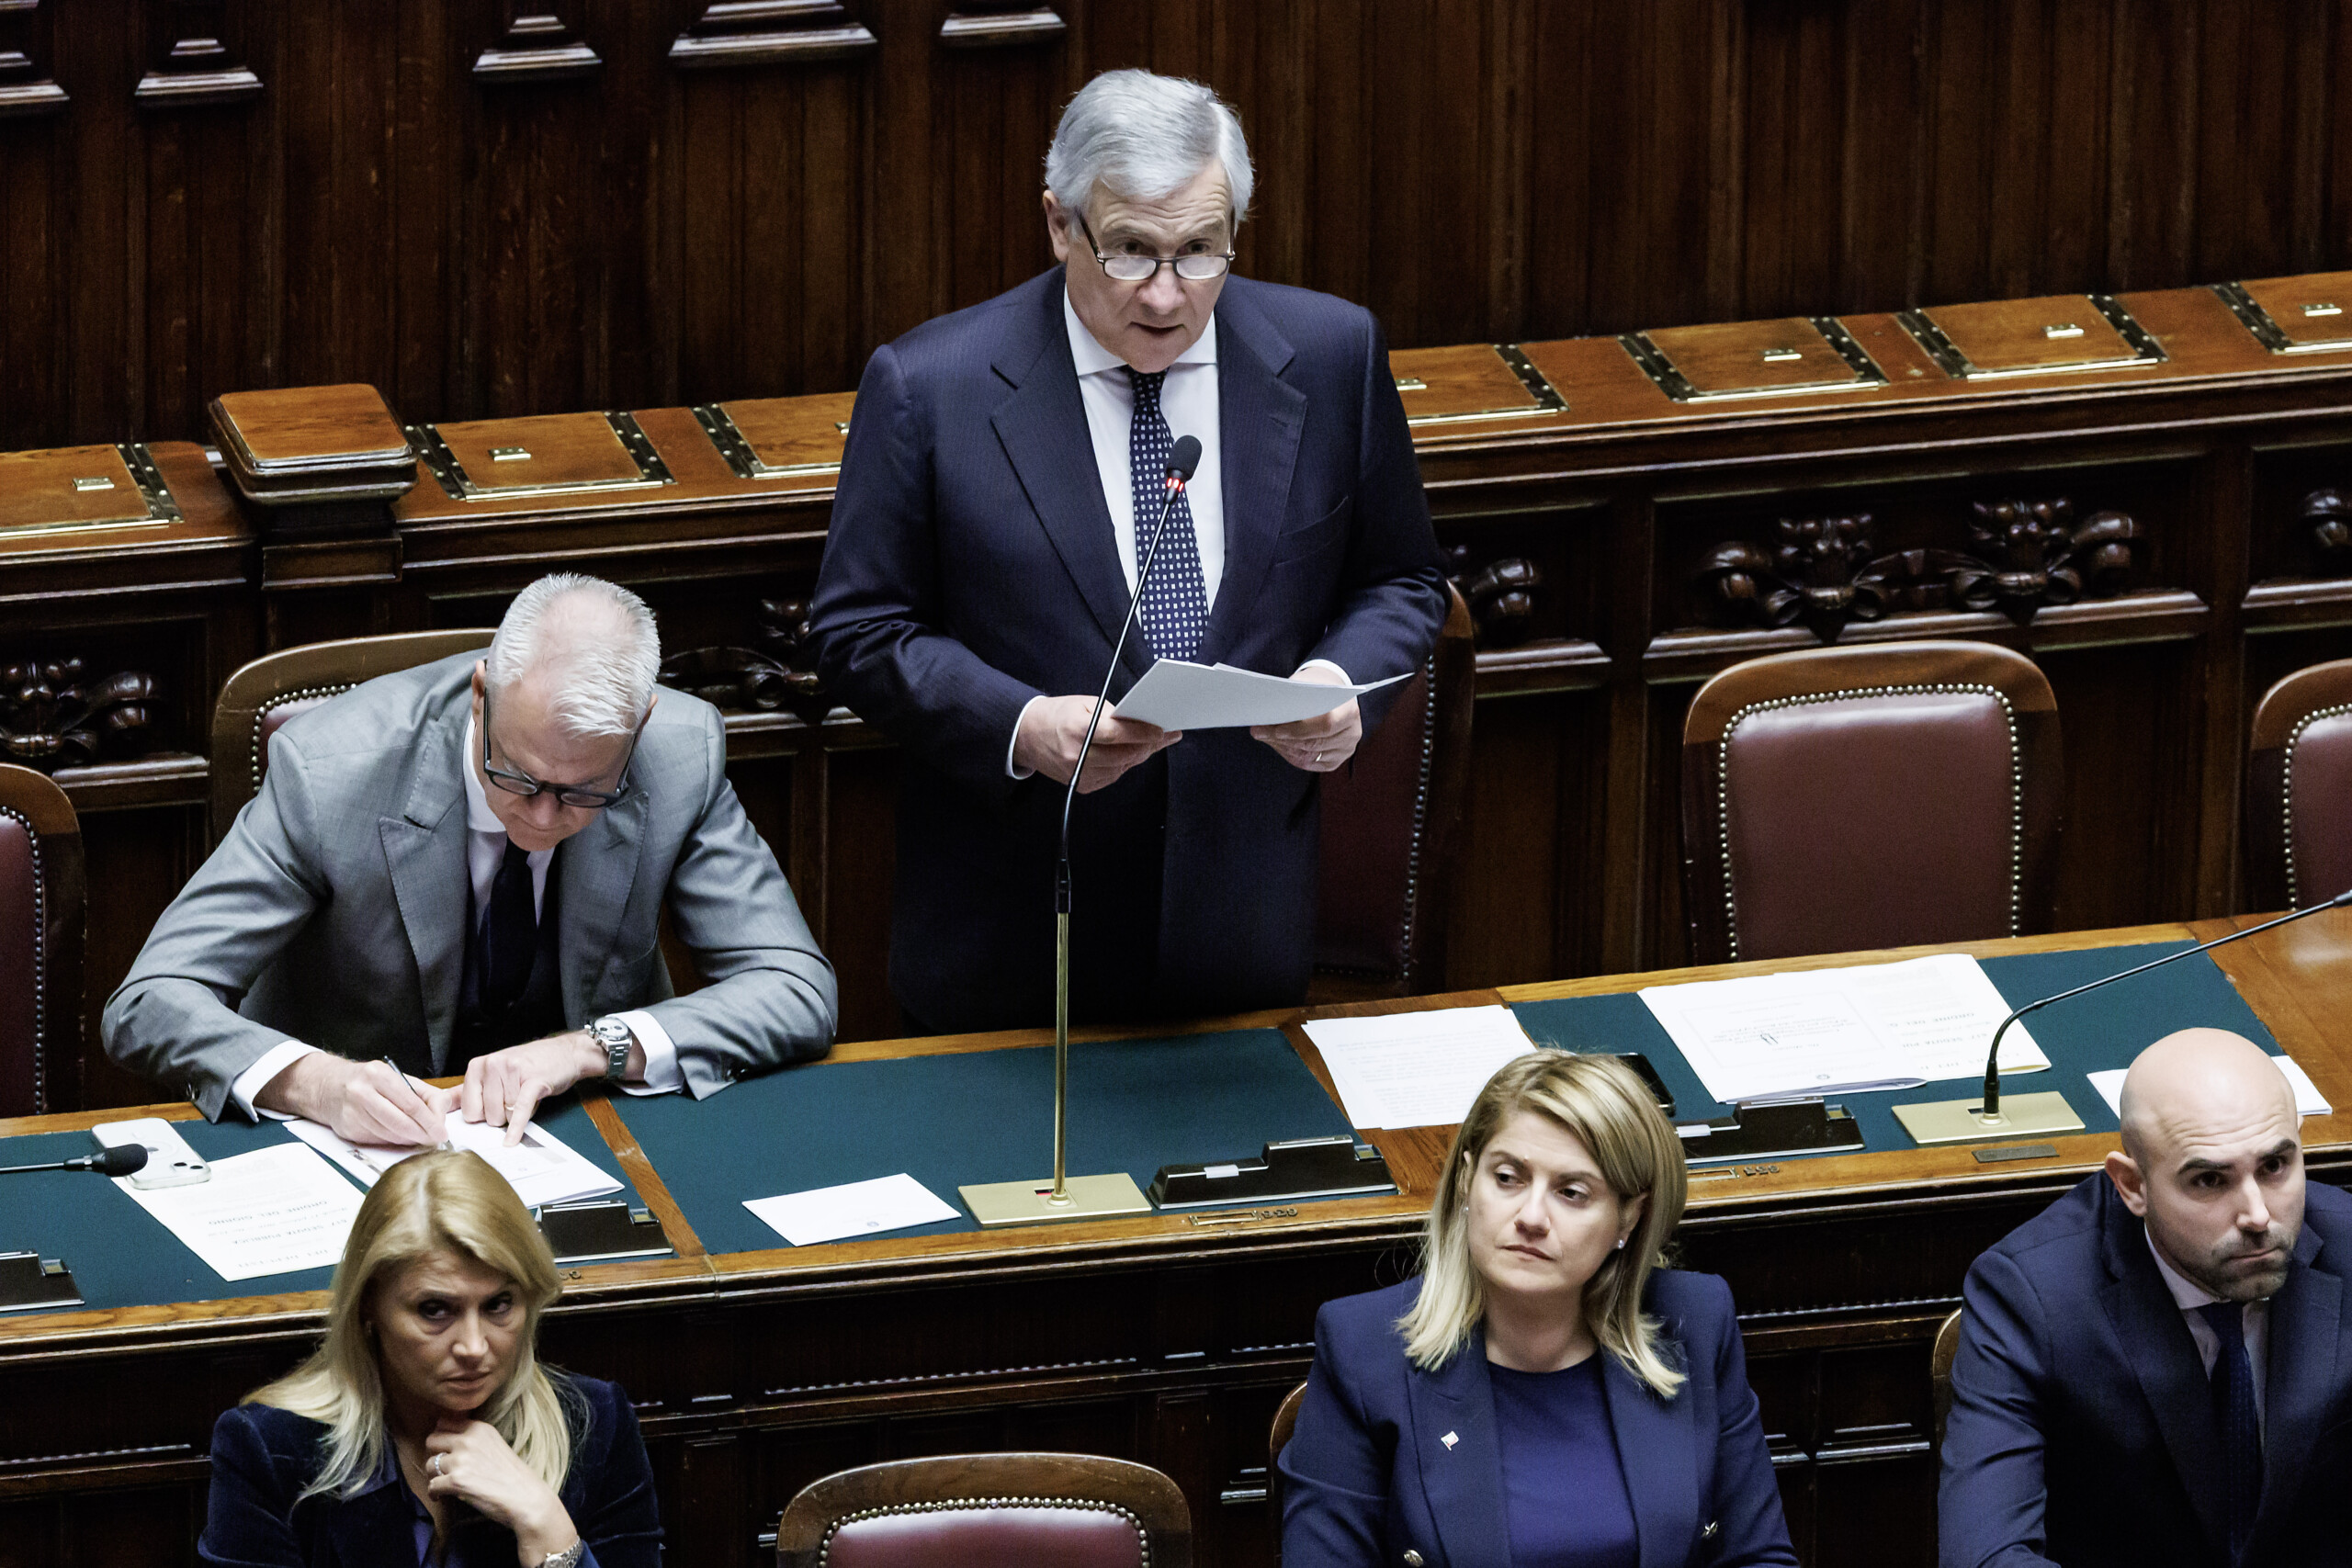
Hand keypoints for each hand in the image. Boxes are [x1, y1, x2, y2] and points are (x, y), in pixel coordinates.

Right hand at [257, 1053, 451, 1145]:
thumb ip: (427, 1095)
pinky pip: (377, 1140)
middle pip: (399, 1122)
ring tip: (418, 1138)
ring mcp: (351, 1111)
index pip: (410, 1104)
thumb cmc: (371, 1083)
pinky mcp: (347, 1128)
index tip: (441, 1132)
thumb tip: (443, 1113)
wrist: (330, 1086)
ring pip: (389, 1134)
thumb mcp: (399, 1079)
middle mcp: (362, 1091)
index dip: (429, 1121)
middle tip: (434, 1140)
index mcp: (379, 1075)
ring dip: (408, 1140)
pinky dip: (392, 1141)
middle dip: (421, 1134)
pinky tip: (399, 1137)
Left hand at [423, 1415, 577, 1565]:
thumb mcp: (495, 1445)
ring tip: (444, 1485)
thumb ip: (474, 1440)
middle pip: (432, 1440)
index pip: (445, 1422)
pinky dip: (434, 1494)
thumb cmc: (513, 1476)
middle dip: (434, 1454)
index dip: (442, 1437)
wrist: (526, 1498)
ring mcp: (461, 1460)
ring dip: (434, 1476)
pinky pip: (431, 1485)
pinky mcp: (456, 1481)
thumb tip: (447, 1441)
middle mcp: (469, 1440)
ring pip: (429, 1464)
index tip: (445, 1450)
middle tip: (443, 1468)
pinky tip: (442, 1497)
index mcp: (480, 1428)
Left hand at [458, 1031, 606, 1144]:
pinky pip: (519, 1110)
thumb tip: (444, 1108)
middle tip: (513, 1101)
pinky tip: (511, 1140)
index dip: (482, 1116)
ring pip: (504, 1115)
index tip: (492, 1110)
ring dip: (516, 1115)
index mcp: (478, 1065)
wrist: (564, 1053)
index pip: (468, 1109)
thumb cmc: (529, 1065)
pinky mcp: (533, 1081)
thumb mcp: (496, 1072)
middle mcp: (492, 1065)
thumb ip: (472, 1089)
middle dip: (501, 1117)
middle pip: (486, 1115)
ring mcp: (512, 1072)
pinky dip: (516, 1128)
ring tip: (525, 1097)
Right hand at [1013, 694, 1180, 792]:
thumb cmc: (1058, 715)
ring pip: (1122, 768)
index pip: (1118, 734)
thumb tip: (1141, 723)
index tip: (1162, 730)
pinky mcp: (1081, 785)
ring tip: (1150, 743)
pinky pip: (1112, 777)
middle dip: (1148, 745)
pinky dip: (1123, 765)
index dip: (1143, 733)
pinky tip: (1127, 754)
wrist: (1027, 736)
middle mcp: (1077, 755)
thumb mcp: (1084, 704)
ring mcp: (1079, 774)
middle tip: (1164, 737)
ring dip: (1138, 755)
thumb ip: (1113, 714)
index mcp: (1078, 730)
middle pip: (1124, 755)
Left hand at [1251, 664, 1361, 772]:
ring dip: (1283, 748)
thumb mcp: (1307, 684)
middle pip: (1315, 743)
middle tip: (1259, 732)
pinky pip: (1310, 764)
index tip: (1275, 729)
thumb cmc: (1317, 687)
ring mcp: (1345, 750)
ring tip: (1265, 737)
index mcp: (1350, 711)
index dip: (1299, 730)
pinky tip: (1278, 745)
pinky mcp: (1336, 760)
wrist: (1332, 695)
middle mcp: (1352, 734)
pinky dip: (1291, 756)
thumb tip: (1268, 712)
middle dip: (1283, 740)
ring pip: (1310, 757)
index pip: (1326, 725)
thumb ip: (1292, 697)